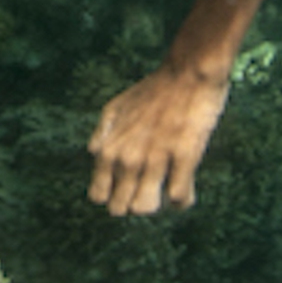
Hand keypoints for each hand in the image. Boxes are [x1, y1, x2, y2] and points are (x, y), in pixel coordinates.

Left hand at [86, 62, 230, 216]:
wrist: (187, 73)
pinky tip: (184, 183)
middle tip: (148, 185)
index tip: (126, 186)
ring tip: (165, 185)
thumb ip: (102, 133)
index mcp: (109, 148)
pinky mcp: (184, 159)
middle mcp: (128, 158)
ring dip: (157, 202)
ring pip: (147, 208)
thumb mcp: (116, 108)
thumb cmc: (152, 91)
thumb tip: (94, 154)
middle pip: (122, 208)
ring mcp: (156, 159)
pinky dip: (181, 199)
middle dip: (133, 202)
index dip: (112, 195)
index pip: (98, 196)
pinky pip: (179, 199)